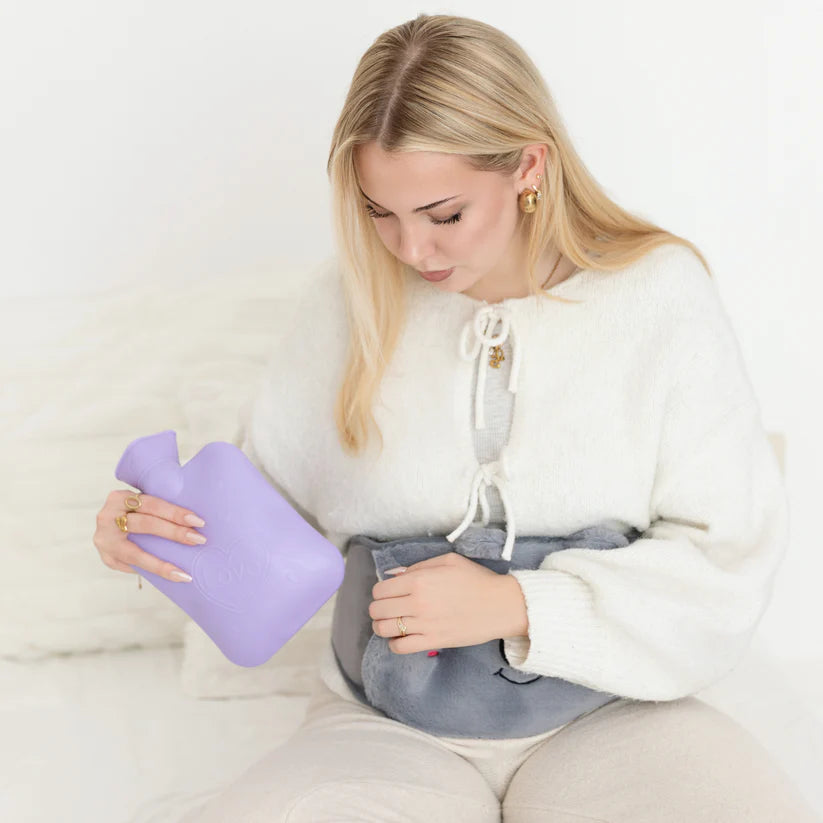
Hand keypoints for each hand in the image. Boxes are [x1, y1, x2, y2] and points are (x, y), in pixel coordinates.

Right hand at [93, 489, 206, 582]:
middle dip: (174, 532)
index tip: (198, 521)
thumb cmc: (136, 511)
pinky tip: (171, 576)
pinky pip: (131, 567)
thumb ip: (161, 503)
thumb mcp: (142, 501)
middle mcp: (107, 518)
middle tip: (199, 540)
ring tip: (184, 573)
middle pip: (145, 524)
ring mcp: (104, 540)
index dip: (175, 512)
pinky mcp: (107, 558)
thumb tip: (194, 517)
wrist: (111, 524)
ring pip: (135, 553)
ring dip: (161, 564)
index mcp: (119, 498)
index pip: (151, 504)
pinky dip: (151, 571)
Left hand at [368, 551, 525, 654]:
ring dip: (383, 626)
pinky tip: (402, 637)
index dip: (381, 591)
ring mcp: (424, 624)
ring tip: (392, 623)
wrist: (500, 605)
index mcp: (419, 580)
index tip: (389, 593)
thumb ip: (417, 566)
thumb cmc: (476, 579)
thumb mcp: (447, 561)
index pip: (380, 590)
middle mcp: (417, 602)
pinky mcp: (433, 641)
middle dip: (379, 609)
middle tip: (389, 608)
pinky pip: (400, 648)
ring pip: (383, 630)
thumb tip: (392, 575)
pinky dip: (395, 644)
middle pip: (377, 610)